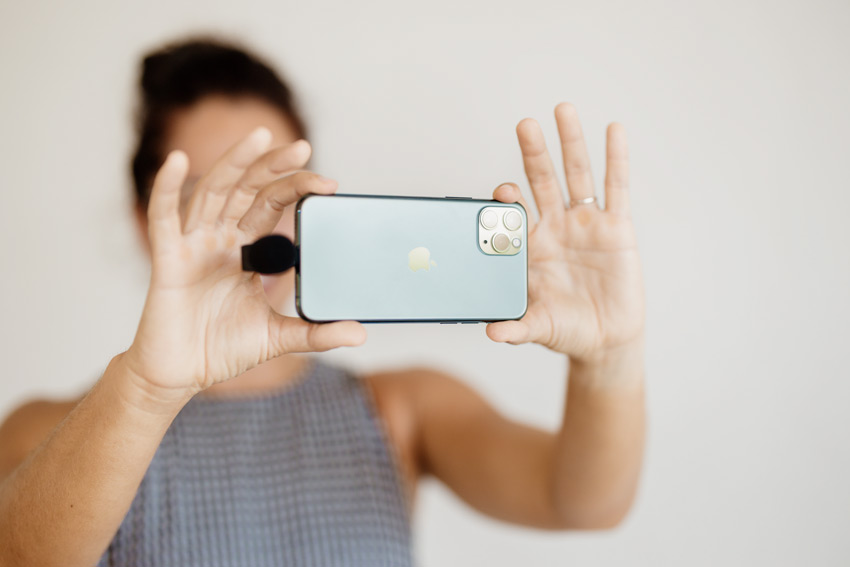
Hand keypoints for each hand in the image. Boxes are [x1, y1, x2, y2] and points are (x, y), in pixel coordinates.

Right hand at [123, 128, 365, 398]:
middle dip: (273, 167)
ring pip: (215, 192)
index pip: (274, 207)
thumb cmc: (223, 349)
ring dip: (235, 162)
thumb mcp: (278, 337)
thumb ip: (317, 333)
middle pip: (249, 190)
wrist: (182, 375)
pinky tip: (178, 161)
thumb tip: (361, 335)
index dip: (297, 190)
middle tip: (303, 147)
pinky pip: (166, 217)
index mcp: (248, 251)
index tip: (329, 184)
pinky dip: (168, 187)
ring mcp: (195, 245)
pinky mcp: (168, 260)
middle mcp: (222, 240)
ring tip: (259, 135)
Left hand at [486, 103, 643, 360]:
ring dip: (570, 142)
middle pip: (542, 181)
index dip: (508, 199)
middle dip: (533, 153)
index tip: (503, 191)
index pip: (514, 212)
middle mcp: (555, 227)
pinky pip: (616, 188)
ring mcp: (585, 223)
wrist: (605, 339)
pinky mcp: (616, 227)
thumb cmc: (566, 330)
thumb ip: (515, 327)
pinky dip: (616, 159)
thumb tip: (491, 332)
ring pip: (577, 175)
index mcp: (530, 246)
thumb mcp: (537, 327)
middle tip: (524, 124)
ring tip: (562, 109)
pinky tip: (614, 131)